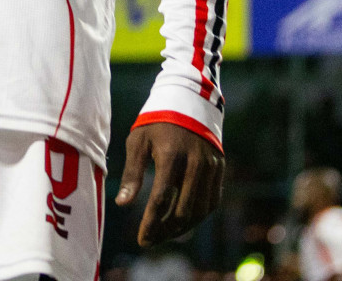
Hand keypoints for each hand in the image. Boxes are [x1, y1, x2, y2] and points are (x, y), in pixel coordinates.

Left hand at [115, 121, 224, 245]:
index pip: (161, 199)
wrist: (188, 101)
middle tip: (150, 240)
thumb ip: (132, 174)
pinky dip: (198, 216)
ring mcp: (210, 167)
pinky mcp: (220, 168)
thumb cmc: (156, 123)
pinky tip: (183, 222)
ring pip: (199, 211)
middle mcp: (194, 163)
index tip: (142, 239)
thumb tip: (122, 204)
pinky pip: (212, 202)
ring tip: (164, 235)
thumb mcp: (138, 142)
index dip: (151, 223)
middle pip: (182, 210)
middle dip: (165, 231)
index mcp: (171, 156)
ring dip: (182, 228)